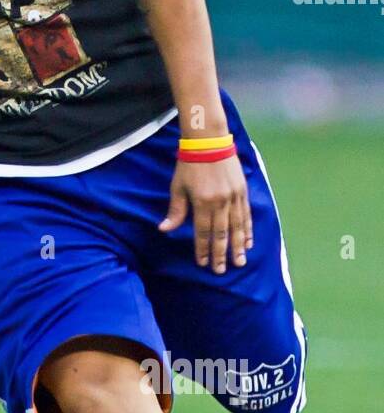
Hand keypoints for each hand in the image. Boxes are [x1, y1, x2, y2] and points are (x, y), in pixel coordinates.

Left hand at [158, 155, 253, 273]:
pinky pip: (246, 215)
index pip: (203, 232)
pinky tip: (248, 242)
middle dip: (221, 254)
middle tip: (222, 270)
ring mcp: (234, 197)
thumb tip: (164, 229)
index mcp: (202, 202)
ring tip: (240, 262)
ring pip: (237, 227)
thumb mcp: (178, 187)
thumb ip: (175, 210)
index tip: (202, 263)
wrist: (208, 141)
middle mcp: (220, 202)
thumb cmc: (189, 164)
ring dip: (238, 246)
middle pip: (221, 234)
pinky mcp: (242, 191)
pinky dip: (248, 230)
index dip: (202, 249)